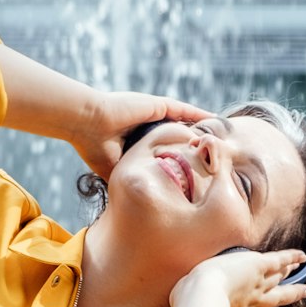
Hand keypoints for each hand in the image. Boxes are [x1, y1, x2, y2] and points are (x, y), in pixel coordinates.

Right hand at [72, 91, 212, 179]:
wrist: (87, 124)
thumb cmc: (94, 147)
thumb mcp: (113, 170)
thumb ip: (129, 178)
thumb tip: (136, 200)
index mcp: (137, 139)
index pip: (163, 148)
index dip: (177, 157)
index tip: (192, 170)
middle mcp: (147, 124)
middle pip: (177, 135)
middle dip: (193, 144)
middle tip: (211, 156)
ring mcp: (153, 113)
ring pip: (183, 122)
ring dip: (199, 130)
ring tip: (218, 137)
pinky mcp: (158, 105)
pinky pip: (184, 110)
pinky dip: (199, 114)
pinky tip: (214, 119)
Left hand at [169, 247, 305, 306]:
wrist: (201, 295)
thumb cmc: (190, 306)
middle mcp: (252, 301)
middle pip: (277, 298)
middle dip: (291, 294)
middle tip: (304, 291)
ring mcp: (258, 284)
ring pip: (280, 278)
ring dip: (291, 272)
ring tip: (302, 269)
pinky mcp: (259, 266)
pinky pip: (279, 261)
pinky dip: (291, 258)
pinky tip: (301, 255)